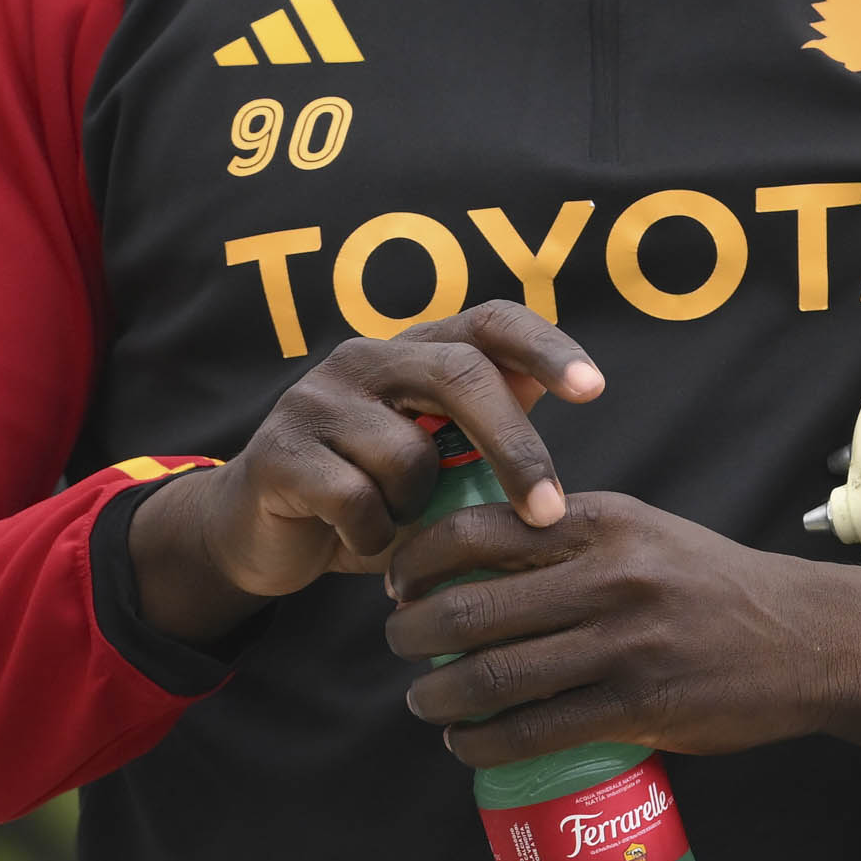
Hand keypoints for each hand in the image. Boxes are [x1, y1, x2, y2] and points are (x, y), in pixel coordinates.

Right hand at [127, 305, 601, 642]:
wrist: (266, 536)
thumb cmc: (376, 495)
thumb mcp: (444, 461)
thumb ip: (495, 425)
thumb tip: (583, 386)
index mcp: (418, 350)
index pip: (491, 321)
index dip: (545, 346)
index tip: (593, 389)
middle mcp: (366, 357)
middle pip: (461, 376)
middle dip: (515, 449)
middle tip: (547, 511)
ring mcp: (315, 398)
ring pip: (407, 454)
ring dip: (418, 509)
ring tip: (397, 520)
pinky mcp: (277, 451)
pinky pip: (356, 500)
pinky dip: (373, 536)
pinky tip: (356, 538)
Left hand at [385, 491, 860, 781]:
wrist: (811, 637)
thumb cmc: (718, 588)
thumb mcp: (648, 535)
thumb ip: (574, 541)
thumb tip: (477, 561)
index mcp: (605, 523)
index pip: (478, 528)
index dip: (417, 559)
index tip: (397, 582)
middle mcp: (611, 577)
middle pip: (470, 607)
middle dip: (410, 634)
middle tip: (399, 646)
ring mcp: (626, 644)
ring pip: (493, 675)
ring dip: (436, 696)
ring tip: (426, 702)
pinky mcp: (641, 707)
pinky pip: (535, 730)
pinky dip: (483, 743)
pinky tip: (468, 744)